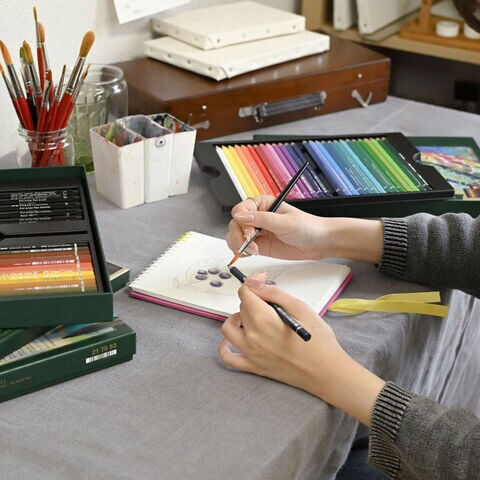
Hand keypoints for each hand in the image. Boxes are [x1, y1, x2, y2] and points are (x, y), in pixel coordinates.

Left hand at [218, 274, 385, 425]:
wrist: (326, 372)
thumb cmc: (318, 340)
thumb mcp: (300, 308)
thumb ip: (275, 293)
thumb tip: (256, 283)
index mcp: (264, 319)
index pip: (245, 293)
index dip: (253, 283)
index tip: (263, 281)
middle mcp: (252, 336)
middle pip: (241, 308)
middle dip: (253, 300)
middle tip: (271, 303)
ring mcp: (250, 353)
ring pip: (228, 329)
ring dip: (236, 318)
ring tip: (250, 317)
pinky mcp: (253, 366)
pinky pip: (228, 358)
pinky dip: (224, 347)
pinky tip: (232, 339)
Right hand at [226, 195, 383, 263]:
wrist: (319, 242)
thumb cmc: (307, 227)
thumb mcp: (284, 222)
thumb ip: (262, 219)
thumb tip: (241, 216)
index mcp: (262, 205)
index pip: (240, 210)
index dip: (241, 221)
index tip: (249, 232)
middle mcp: (257, 217)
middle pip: (235, 225)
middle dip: (239, 236)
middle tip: (251, 244)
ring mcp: (257, 232)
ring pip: (235, 237)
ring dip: (239, 245)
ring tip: (254, 251)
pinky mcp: (259, 245)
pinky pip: (242, 248)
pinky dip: (242, 252)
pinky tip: (252, 253)